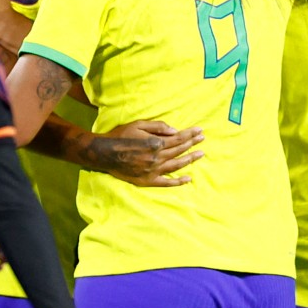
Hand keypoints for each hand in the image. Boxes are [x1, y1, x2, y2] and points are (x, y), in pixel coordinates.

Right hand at [83, 122, 204, 186]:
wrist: (104, 153)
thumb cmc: (120, 136)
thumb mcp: (138, 125)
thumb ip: (157, 127)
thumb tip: (174, 131)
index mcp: (156, 143)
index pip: (178, 138)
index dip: (190, 134)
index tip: (200, 131)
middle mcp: (157, 158)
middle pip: (179, 150)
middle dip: (192, 143)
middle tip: (203, 139)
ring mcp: (153, 170)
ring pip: (176, 165)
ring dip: (190, 160)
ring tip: (200, 155)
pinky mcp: (148, 181)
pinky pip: (166, 183)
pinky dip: (178, 182)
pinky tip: (188, 179)